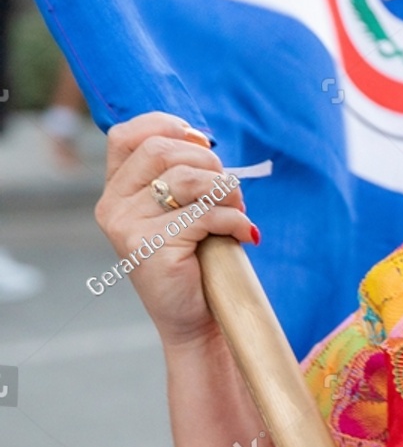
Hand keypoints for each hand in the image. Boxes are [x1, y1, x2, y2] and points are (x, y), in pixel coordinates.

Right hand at [94, 112, 257, 347]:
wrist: (192, 319)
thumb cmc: (193, 259)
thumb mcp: (180, 209)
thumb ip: (181, 172)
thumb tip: (202, 138)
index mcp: (116, 191)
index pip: (126, 134)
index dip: (167, 126)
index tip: (202, 144)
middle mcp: (113, 206)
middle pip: (162, 150)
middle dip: (208, 163)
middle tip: (229, 190)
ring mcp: (128, 227)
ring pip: (187, 179)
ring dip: (226, 190)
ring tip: (238, 210)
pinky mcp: (151, 247)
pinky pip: (205, 214)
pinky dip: (235, 219)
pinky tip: (245, 234)